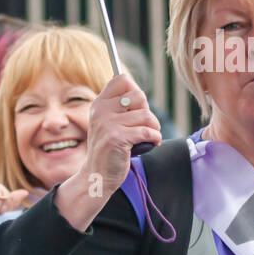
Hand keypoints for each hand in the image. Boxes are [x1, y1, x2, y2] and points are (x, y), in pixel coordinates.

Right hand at [55, 74, 160, 232]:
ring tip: (150, 136)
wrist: (98, 175)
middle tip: (144, 126)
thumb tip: (139, 92)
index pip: (121, 79)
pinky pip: (147, 131)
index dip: (135, 90)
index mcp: (99, 104)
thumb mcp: (108, 123)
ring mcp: (108, 124)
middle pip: (139, 95)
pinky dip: (155, 138)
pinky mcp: (117, 138)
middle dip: (147, 111)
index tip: (137, 107)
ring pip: (146, 115)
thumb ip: (120, 107)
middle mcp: (101, 111)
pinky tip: (153, 143)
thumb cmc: (109, 149)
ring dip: (154, 127)